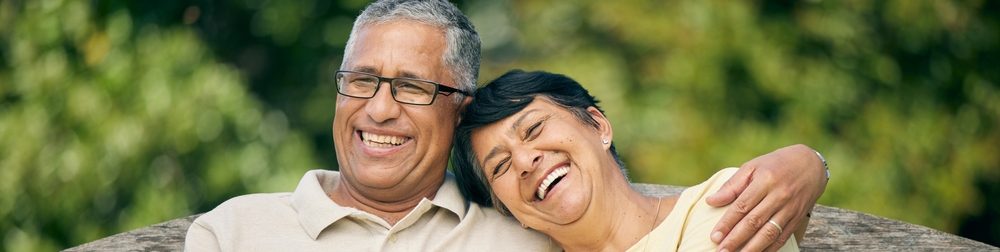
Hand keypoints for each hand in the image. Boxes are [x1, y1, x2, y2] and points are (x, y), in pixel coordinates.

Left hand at [706, 144, 827, 251]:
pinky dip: (770, 249)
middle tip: (722, 251)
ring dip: (752, 248)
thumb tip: (711, 201)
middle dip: (736, 239)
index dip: (727, 223)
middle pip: (754, 222)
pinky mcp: (798, 218)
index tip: (714, 236)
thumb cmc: (775, 165)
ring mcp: (790, 209)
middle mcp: (779, 196)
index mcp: (765, 181)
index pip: (742, 206)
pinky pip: (783, 237)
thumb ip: (732, 186)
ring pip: (769, 233)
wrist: (811, 165)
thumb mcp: (752, 167)